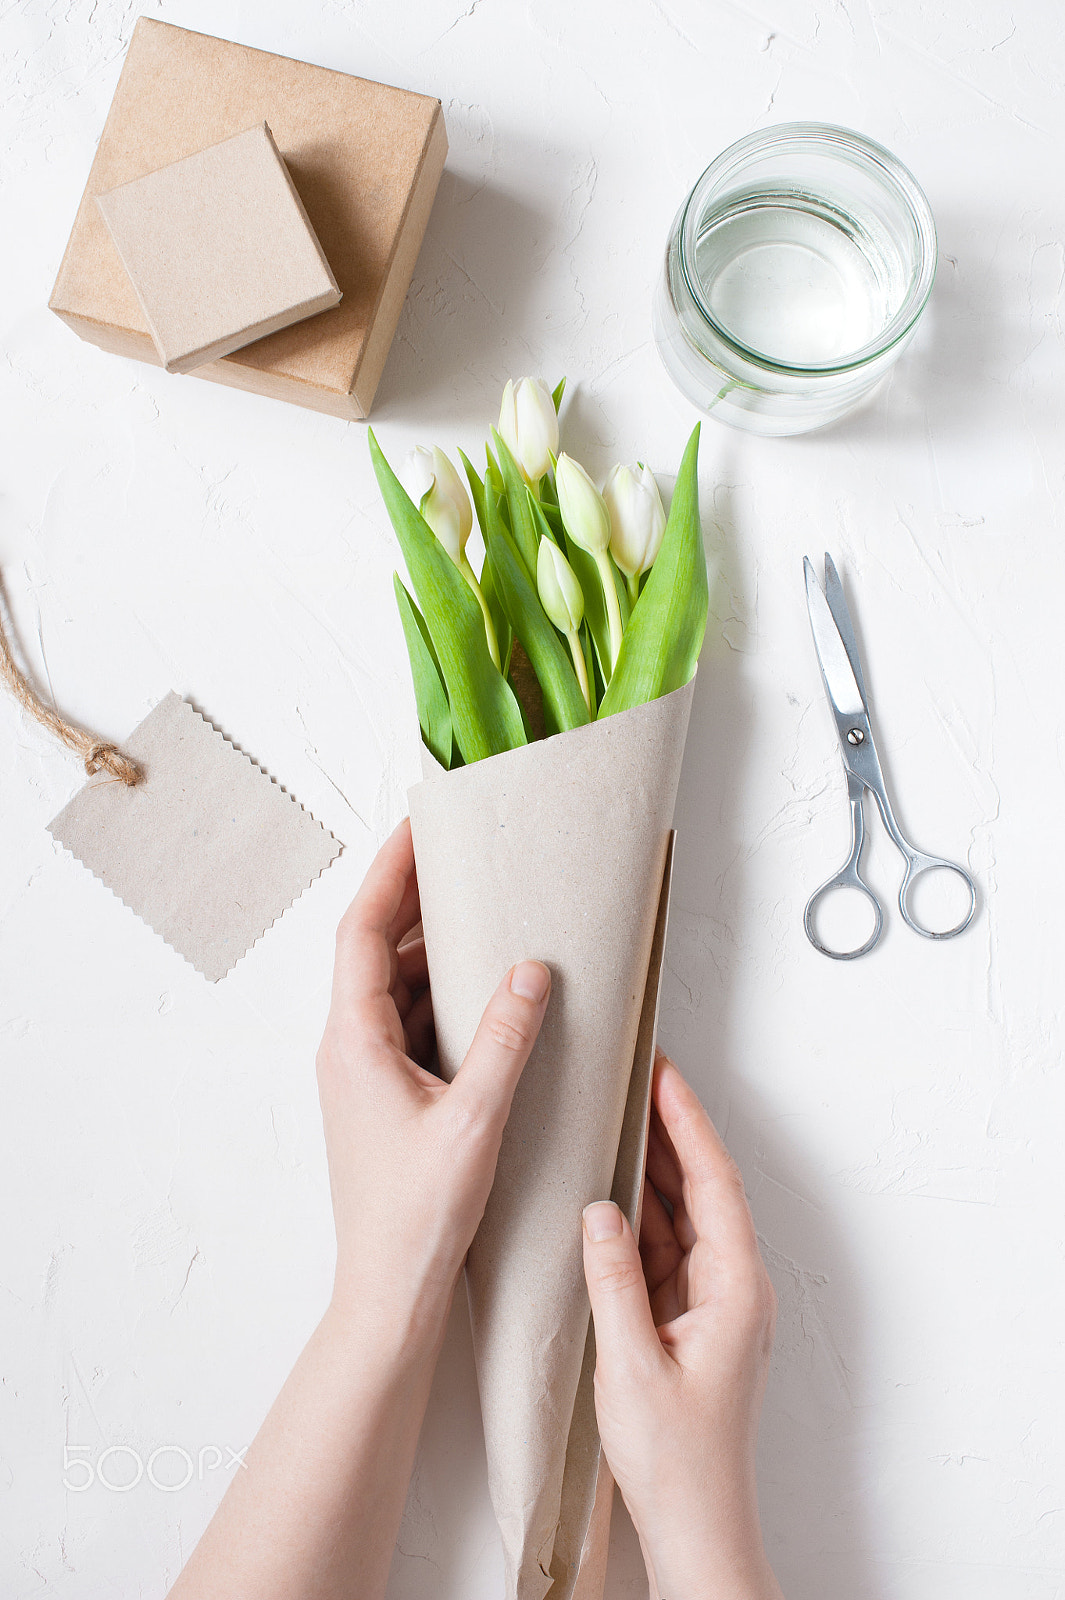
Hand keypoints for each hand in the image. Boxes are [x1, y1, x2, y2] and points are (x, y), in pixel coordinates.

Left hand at [317, 818, 550, 1348]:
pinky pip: (411, 1024)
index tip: (417, 826)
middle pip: (378, 951)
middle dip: (418, 901)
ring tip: (486, 916)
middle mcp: (348, 1048)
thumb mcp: (475, 1120)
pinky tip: (489, 995)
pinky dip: (446, 998)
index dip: (388, 873)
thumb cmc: (418, 1216)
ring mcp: (363, 1073)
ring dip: (436, 953)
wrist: (389, 1293)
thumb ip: (505, 1040)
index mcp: (353, 1040)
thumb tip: (530, 969)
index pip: (364, 931)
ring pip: (397, 988)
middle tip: (463, 857)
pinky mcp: (384, 1096)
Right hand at [581, 1051, 782, 1599]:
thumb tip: (600, 1209)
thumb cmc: (675, 1459)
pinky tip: (616, 1190)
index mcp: (735, 1290)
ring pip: (685, 1216)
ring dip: (656, 1168)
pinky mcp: (692, 1319)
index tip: (665, 1076)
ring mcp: (715, 1303)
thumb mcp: (631, 1364)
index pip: (715, 1184)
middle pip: (704, 1190)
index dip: (689, 1124)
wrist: (696, 1525)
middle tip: (639, 1077)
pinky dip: (644, 1213)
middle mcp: (734, 1287)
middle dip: (674, 1131)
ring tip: (622, 1115)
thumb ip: (613, 1280)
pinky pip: (669, 1247)